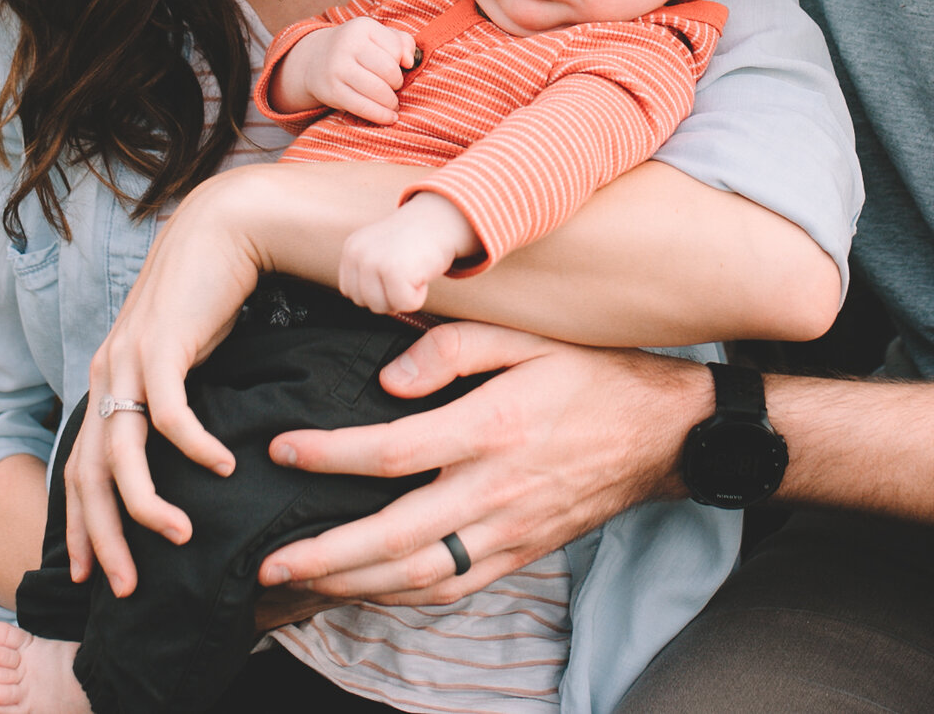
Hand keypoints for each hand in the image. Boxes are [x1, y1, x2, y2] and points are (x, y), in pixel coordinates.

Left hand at [64, 170, 263, 593]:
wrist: (221, 229)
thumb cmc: (208, 296)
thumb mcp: (180, 359)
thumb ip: (170, 401)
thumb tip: (181, 456)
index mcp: (106, 384)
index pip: (79, 471)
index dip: (80, 526)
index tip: (88, 575)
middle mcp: (107, 375)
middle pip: (90, 476)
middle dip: (102, 538)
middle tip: (125, 586)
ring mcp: (129, 360)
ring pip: (122, 453)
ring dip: (145, 505)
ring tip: (179, 537)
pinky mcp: (162, 344)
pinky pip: (170, 412)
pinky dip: (193, 446)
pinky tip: (223, 468)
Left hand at [253, 322, 711, 605]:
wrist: (663, 432)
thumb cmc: (590, 374)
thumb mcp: (526, 337)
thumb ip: (452, 348)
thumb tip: (387, 380)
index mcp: (494, 426)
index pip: (394, 450)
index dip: (330, 454)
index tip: (282, 449)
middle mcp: (497, 488)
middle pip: (396, 537)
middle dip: (325, 554)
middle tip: (271, 560)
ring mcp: (510, 530)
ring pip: (419, 576)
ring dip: (353, 586)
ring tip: (300, 585)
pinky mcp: (521, 554)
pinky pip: (453, 588)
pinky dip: (402, 598)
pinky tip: (364, 591)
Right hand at [274, 17, 416, 121]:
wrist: (314, 59)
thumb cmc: (357, 48)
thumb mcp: (378, 36)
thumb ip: (403, 42)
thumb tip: (410, 62)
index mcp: (362, 26)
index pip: (396, 48)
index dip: (402, 62)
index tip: (398, 67)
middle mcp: (347, 44)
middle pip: (388, 70)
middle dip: (397, 83)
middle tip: (395, 87)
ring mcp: (338, 68)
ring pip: (378, 90)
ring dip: (391, 101)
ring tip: (393, 103)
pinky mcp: (332, 91)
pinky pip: (363, 107)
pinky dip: (381, 115)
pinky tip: (389, 117)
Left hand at [338, 193, 480, 313]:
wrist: (441, 220)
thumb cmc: (415, 240)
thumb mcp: (378, 251)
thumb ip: (365, 273)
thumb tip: (364, 301)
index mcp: (351, 250)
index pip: (351, 293)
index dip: (376, 289)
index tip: (392, 271)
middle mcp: (357, 255)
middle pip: (365, 303)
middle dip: (389, 295)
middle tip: (405, 271)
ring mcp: (373, 262)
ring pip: (382, 307)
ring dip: (403, 296)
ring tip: (412, 271)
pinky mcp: (393, 271)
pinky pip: (404, 304)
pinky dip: (418, 296)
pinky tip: (421, 273)